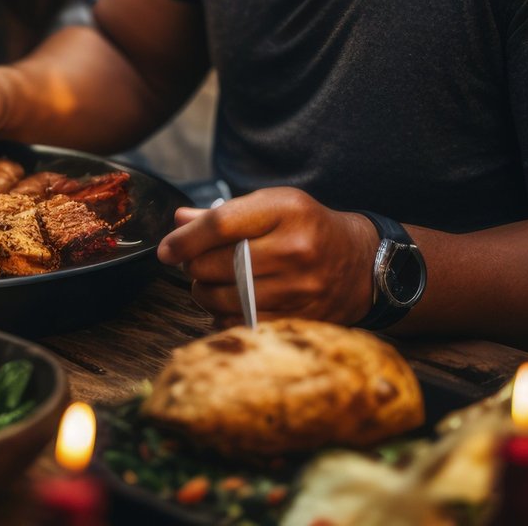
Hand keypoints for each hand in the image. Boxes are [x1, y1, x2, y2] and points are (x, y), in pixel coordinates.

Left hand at [156, 188, 379, 326]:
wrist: (361, 264)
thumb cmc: (309, 228)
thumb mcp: (274, 206)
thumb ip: (225, 214)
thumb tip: (180, 220)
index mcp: (287, 210)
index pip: (221, 223)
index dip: (185, 238)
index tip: (166, 249)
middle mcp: (295, 248)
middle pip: (217, 263)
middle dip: (193, 265)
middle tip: (193, 262)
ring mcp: (298, 288)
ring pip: (223, 296)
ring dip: (204, 291)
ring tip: (209, 281)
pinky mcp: (298, 318)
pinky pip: (240, 322)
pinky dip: (223, 314)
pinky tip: (228, 301)